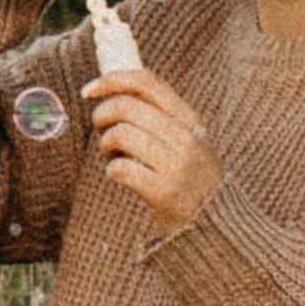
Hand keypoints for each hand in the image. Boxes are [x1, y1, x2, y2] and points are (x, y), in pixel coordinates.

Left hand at [83, 65, 220, 231]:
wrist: (215, 226)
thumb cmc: (191, 181)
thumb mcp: (188, 142)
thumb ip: (161, 118)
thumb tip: (114, 93)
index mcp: (190, 120)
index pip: (147, 82)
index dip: (113, 79)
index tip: (89, 90)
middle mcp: (186, 138)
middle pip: (126, 106)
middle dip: (101, 116)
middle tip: (102, 132)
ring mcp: (177, 165)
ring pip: (120, 134)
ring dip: (106, 145)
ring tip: (114, 157)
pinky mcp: (165, 193)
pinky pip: (121, 169)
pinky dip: (111, 170)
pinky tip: (120, 176)